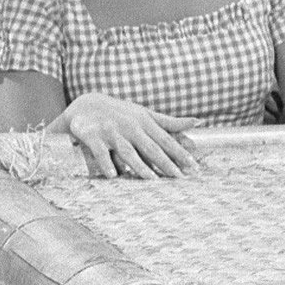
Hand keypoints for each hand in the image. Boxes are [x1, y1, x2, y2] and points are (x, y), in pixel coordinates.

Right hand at [49, 93, 201, 179]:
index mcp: (145, 122)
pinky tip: (113, 175)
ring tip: (152, 179)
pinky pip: (100, 152)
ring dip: (139, 165)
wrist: (86, 105)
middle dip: (165, 162)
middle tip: (179, 177)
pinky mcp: (92, 136)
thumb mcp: (146, 114)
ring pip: (128, 151)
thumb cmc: (122, 113)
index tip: (193, 165)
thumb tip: (198, 122)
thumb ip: (170, 122)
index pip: (166, 139)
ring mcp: (111, 131)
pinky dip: (106, 163)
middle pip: (150, 147)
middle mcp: (130, 127)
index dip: (180, 152)